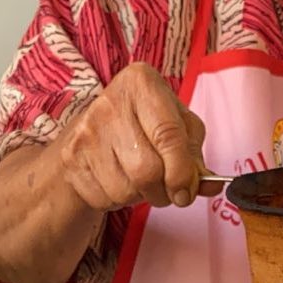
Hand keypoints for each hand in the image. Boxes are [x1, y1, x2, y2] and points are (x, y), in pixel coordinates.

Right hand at [60, 63, 220, 211]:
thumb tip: (211, 184)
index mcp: (141, 83)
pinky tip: (117, 179)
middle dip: (163, 191)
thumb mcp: (177, 124)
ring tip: (139, 178)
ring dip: (141, 196)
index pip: (168, 136)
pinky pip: (105, 197)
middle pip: (147, 170)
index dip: (182, 172)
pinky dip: (118, 200)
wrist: (90, 129)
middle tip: (167, 191)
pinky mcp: (71, 158)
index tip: (186, 192)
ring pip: (126, 189)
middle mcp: (110, 103)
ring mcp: (86, 132)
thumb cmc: (144, 124)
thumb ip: (195, 153)